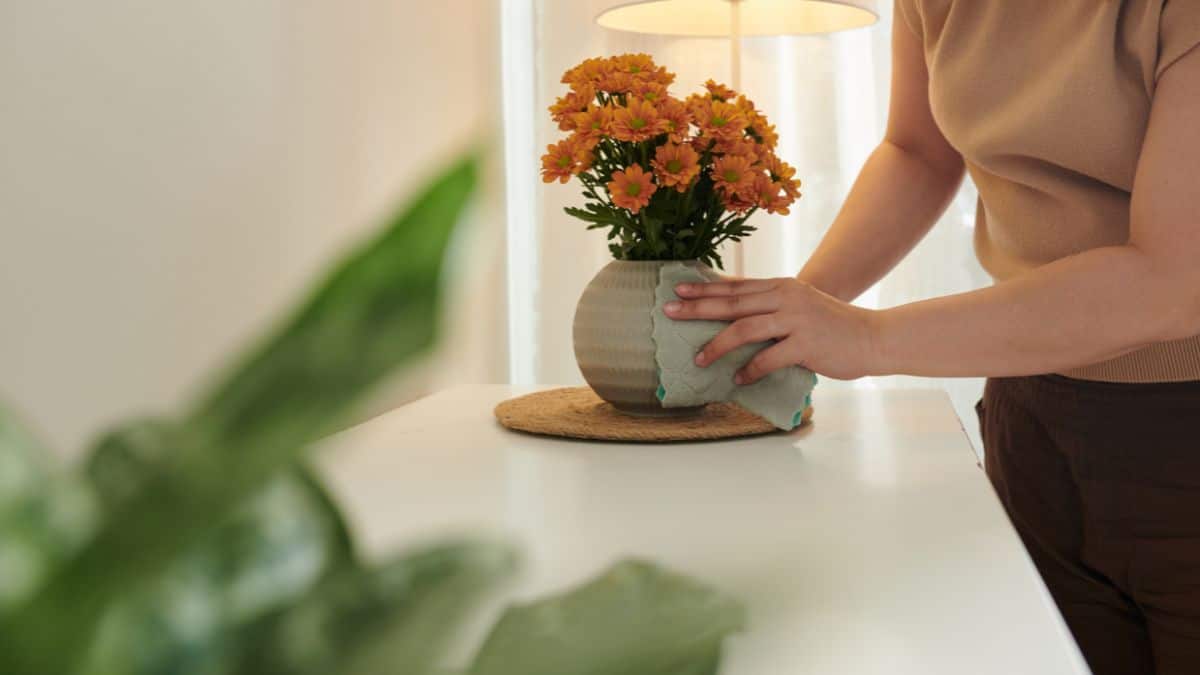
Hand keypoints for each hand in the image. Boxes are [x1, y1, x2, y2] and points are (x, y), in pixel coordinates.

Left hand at [662, 277, 882, 381]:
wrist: (873, 337)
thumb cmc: (832, 327)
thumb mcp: (799, 307)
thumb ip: (771, 307)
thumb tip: (735, 316)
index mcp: (781, 287)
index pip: (735, 286)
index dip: (705, 288)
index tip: (677, 289)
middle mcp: (786, 297)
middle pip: (732, 302)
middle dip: (697, 307)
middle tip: (669, 311)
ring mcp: (796, 320)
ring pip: (745, 328)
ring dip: (718, 344)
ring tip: (700, 359)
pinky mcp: (806, 344)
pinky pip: (768, 358)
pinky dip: (750, 370)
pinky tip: (738, 379)